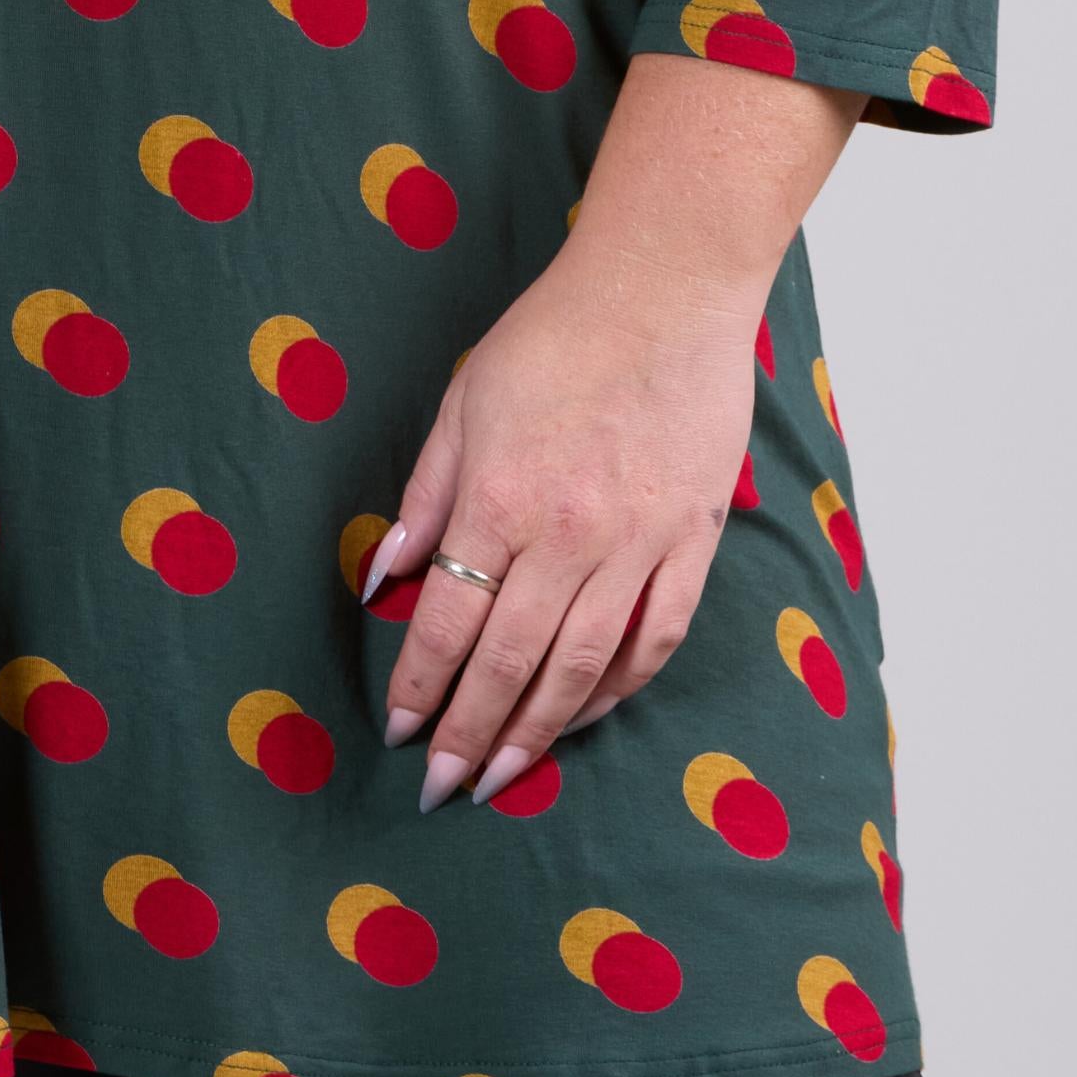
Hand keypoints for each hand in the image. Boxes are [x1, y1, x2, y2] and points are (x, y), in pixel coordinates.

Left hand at [361, 241, 761, 809]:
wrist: (666, 288)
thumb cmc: (555, 335)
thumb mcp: (465, 401)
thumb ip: (426, 496)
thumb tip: (385, 579)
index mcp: (500, 495)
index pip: (449, 619)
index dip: (419, 685)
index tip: (399, 731)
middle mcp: (568, 533)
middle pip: (511, 660)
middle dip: (469, 731)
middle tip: (441, 787)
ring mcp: (638, 542)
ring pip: (582, 667)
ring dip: (538, 732)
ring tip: (503, 775)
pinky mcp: (690, 541)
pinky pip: (655, 638)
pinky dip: (618, 689)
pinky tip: (585, 715)